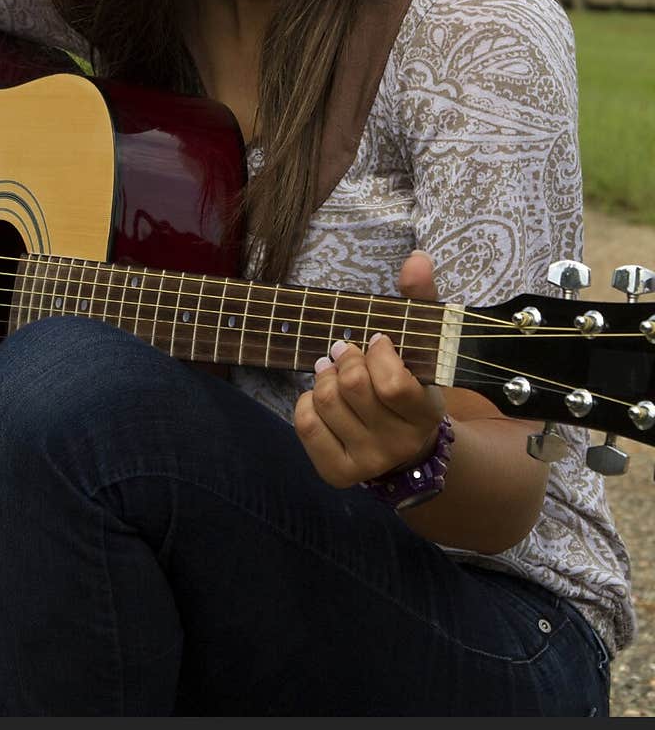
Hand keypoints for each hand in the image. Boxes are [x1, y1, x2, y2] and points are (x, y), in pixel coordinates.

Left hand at [294, 250, 444, 487]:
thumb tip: (417, 258)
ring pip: (326, 402)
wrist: (406, 448)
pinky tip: (320, 398)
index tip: (376, 341)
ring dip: (323, 377)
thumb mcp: (422, 348)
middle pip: (353, 388)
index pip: (392, 384)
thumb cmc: (410, 386)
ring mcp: (367, 463)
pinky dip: (305, 401)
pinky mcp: (337, 472)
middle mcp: (398, 444)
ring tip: (331, 371)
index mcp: (425, 413)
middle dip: (344, 358)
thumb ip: (420, 301)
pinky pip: (306, 424)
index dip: (377, 354)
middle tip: (344, 350)